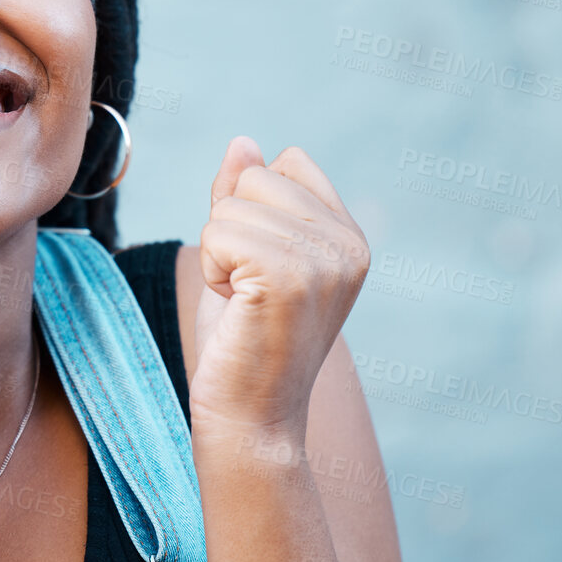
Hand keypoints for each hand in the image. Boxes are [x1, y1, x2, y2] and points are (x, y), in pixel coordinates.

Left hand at [187, 137, 369, 447]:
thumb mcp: (243, 255)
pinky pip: (218, 232)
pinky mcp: (289, 275)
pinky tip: (235, 308)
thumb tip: (243, 142)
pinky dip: (211, 269)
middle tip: (247, 290)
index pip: (286, 163)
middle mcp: (348, 244)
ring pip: (230, 207)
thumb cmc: (243, 342)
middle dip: (230, 229)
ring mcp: (324, 259)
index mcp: (349, 235)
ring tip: (243, 303)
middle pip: (255, 177)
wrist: (250, 419)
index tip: (261, 268)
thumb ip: (244, 198)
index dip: (252, 208)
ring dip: (218, 254)